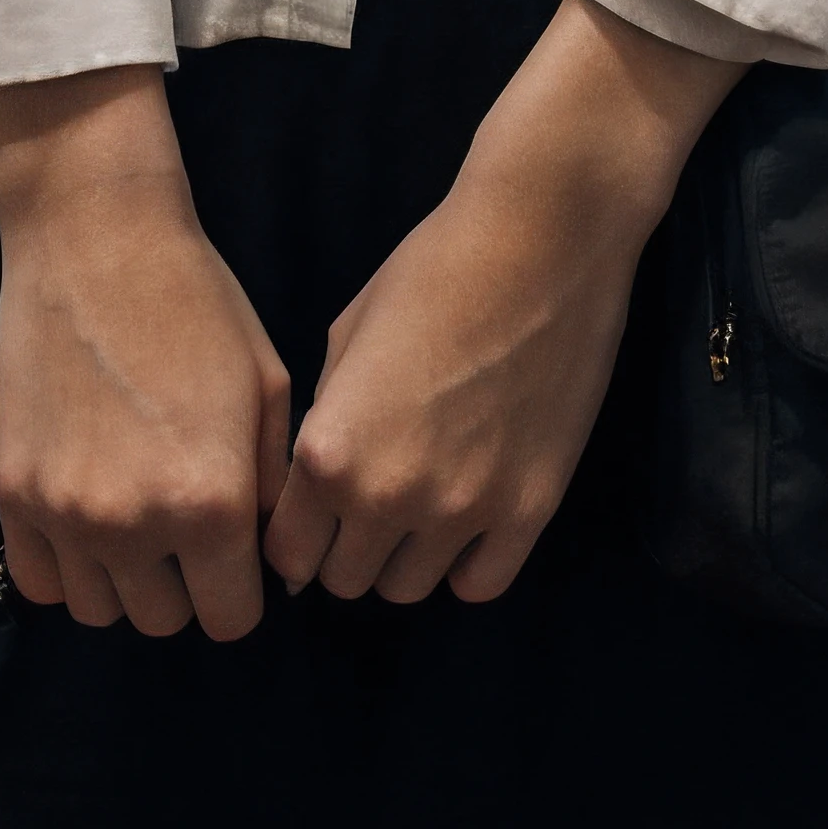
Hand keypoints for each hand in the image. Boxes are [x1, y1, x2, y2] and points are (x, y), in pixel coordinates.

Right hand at [0, 70, 291, 643]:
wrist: (96, 241)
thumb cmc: (198, 304)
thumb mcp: (266, 388)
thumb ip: (274, 488)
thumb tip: (276, 561)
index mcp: (210, 503)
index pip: (232, 618)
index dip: (242, 589)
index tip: (236, 552)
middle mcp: (135, 525)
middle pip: (165, 621)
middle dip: (185, 585)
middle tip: (186, 527)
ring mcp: (64, 514)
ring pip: (100, 611)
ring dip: (125, 580)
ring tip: (136, 518)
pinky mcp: (11, 493)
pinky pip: (40, 583)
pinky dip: (68, 567)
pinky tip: (87, 517)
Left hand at [264, 0, 744, 608]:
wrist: (540, 239)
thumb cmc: (431, 268)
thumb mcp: (346, 337)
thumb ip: (324, 422)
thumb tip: (317, 482)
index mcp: (329, 453)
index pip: (286, 553)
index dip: (294, 535)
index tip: (311, 514)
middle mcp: (388, 498)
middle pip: (344, 579)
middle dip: (346, 545)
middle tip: (368, 498)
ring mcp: (463, 512)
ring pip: (407, 589)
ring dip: (404, 554)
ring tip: (420, 499)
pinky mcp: (530, 511)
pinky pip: (480, 584)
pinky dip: (466, 561)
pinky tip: (468, 513)